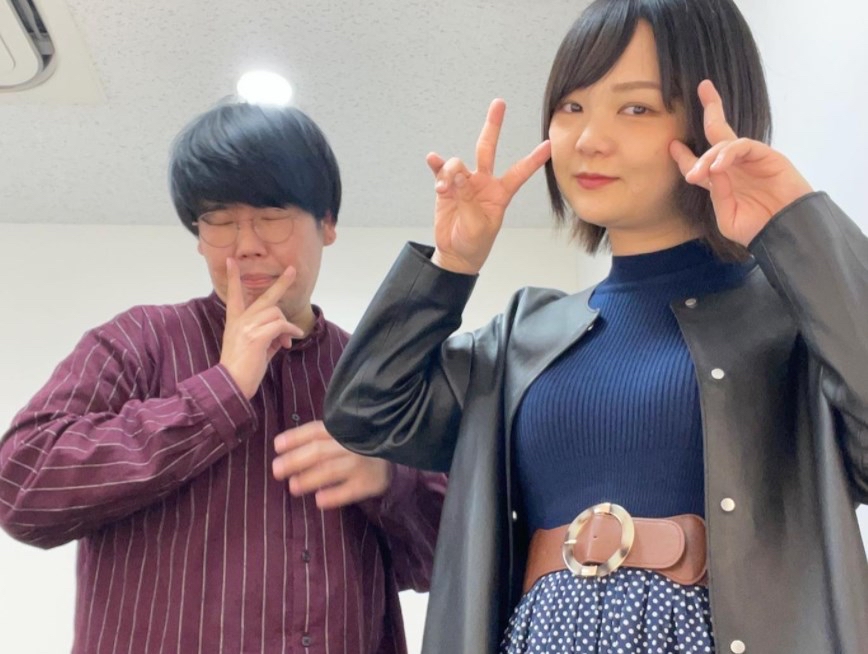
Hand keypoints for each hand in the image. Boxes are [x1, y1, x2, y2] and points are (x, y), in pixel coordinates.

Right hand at [220, 258, 303, 398]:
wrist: (230, 384)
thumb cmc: (242, 368)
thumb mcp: (255, 347)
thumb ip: (267, 335)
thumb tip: (285, 334)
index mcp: (235, 320)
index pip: (233, 294)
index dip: (232, 277)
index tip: (231, 261)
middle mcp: (240, 320)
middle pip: (265, 297)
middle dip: (281, 283)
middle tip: (292, 270)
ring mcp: (248, 326)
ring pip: (276, 313)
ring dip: (286, 327)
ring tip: (286, 341)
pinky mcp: (257, 336)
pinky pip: (280, 326)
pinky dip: (289, 332)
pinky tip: (290, 341)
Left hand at [272, 420, 392, 509]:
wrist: (391, 461)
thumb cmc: (355, 448)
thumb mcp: (340, 437)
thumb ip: (316, 440)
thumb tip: (280, 447)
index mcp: (342, 429)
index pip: (315, 431)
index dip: (295, 438)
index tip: (277, 446)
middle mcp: (351, 444)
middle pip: (319, 451)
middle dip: (295, 460)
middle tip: (276, 470)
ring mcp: (361, 463)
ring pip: (331, 470)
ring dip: (309, 479)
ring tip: (292, 487)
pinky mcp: (369, 483)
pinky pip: (349, 491)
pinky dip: (333, 496)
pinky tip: (319, 501)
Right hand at [427, 99, 550, 273]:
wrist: (456, 253)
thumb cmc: (474, 243)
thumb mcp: (477, 226)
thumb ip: (468, 200)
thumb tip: (457, 175)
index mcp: (499, 193)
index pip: (519, 172)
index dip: (534, 160)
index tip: (549, 145)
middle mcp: (483, 183)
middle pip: (488, 148)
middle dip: (493, 126)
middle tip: (499, 104)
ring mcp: (464, 184)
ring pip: (458, 164)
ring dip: (450, 172)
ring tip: (445, 189)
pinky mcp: (446, 188)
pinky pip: (441, 171)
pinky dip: (437, 165)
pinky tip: (432, 160)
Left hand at [670, 80, 812, 245]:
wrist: (786, 233)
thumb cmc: (758, 229)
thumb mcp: (729, 218)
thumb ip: (718, 196)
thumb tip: (710, 171)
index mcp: (723, 183)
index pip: (701, 164)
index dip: (685, 156)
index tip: (672, 145)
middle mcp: (736, 166)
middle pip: (719, 132)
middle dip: (711, 109)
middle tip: (702, 89)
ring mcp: (751, 159)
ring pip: (726, 142)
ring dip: (709, 155)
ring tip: (699, 173)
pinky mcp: (768, 156)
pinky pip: (743, 146)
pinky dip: (728, 153)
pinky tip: (717, 167)